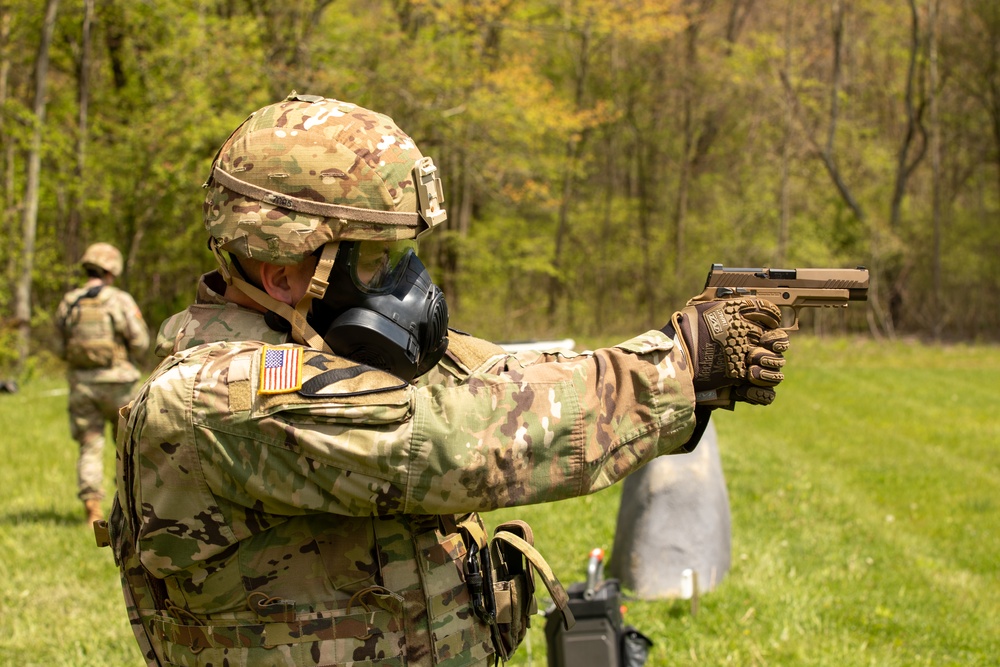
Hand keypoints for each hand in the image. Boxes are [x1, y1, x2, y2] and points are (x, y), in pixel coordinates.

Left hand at [667, 298, 789, 405]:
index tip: (765, 338)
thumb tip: (775, 313)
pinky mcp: (743, 391)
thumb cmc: (695, 329)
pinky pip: (766, 396)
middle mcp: (752, 354)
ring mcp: (749, 374)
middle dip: (769, 357)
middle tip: (752, 357)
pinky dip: (760, 394)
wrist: (678, 357)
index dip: (777, 339)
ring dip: (767, 375)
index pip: (778, 338)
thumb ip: (747, 306)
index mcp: (750, 336)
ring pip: (775, 377)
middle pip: (778, 358)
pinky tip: (743, 390)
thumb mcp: (718, 309)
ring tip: (750, 373)